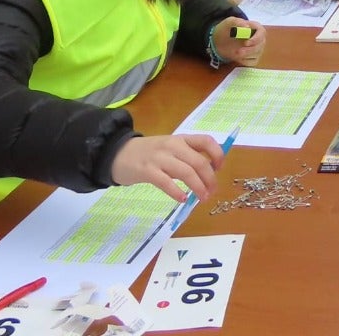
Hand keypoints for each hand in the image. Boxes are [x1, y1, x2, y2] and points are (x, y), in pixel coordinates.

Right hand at [109, 133, 224, 202]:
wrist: (118, 153)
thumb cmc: (149, 153)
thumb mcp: (170, 148)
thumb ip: (187, 156)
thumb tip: (208, 172)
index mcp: (181, 139)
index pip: (206, 141)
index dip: (218, 154)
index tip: (220, 168)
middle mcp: (173, 146)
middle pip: (199, 161)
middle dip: (210, 178)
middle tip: (212, 192)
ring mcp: (160, 158)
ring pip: (186, 172)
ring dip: (198, 187)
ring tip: (202, 198)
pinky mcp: (147, 171)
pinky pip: (166, 182)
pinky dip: (177, 192)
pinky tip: (183, 199)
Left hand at [212, 18, 265, 65]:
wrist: (220, 40)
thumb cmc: (227, 29)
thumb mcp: (230, 22)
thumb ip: (238, 22)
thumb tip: (246, 26)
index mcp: (256, 28)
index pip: (262, 33)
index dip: (256, 39)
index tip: (246, 43)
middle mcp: (259, 38)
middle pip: (260, 45)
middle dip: (249, 50)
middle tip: (238, 52)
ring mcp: (257, 49)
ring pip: (257, 54)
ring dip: (246, 56)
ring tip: (235, 54)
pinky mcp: (253, 58)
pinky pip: (253, 62)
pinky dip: (245, 61)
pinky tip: (238, 58)